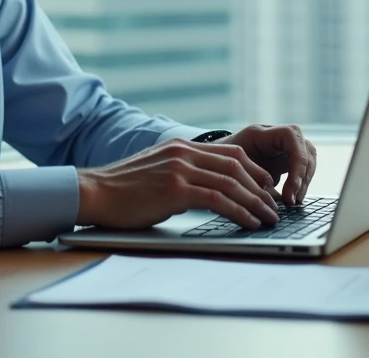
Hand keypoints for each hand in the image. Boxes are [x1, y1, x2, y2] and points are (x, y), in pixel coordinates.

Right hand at [76, 140, 280, 229]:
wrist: (94, 192)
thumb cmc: (123, 189)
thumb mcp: (157, 170)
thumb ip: (180, 172)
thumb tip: (203, 188)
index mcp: (181, 146)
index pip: (229, 153)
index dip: (253, 171)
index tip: (266, 188)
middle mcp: (183, 152)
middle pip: (236, 166)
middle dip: (259, 189)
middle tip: (273, 207)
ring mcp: (179, 169)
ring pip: (231, 183)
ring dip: (254, 202)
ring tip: (268, 218)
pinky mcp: (175, 189)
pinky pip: (217, 199)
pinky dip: (238, 211)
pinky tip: (248, 222)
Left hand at [217, 124, 316, 204]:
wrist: (214, 161)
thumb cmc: (220, 163)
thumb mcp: (231, 169)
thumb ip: (251, 180)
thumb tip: (271, 201)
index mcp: (260, 133)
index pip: (291, 136)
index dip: (297, 162)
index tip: (290, 190)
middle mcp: (275, 136)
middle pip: (305, 149)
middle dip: (303, 176)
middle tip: (293, 201)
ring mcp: (283, 146)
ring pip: (308, 159)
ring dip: (305, 181)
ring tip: (294, 202)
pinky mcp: (285, 159)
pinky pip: (302, 168)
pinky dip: (301, 183)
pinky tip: (293, 200)